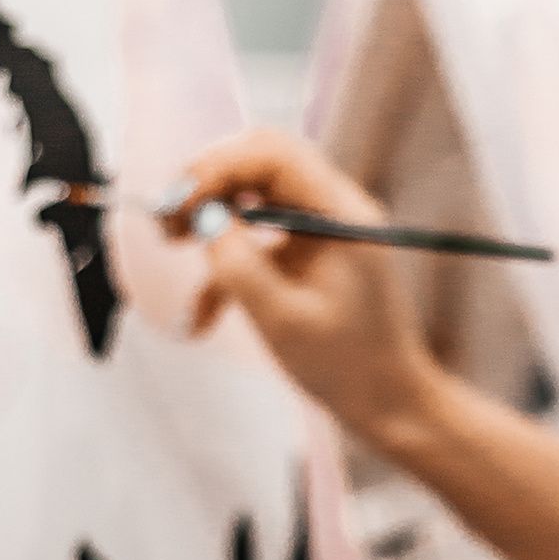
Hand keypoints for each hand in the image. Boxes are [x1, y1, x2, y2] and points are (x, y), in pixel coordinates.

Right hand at [165, 131, 440, 447]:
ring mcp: (323, 230)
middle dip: (209, 186)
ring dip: (211, 224)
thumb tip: (202, 218)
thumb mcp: (282, 319)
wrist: (389, 404)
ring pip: (253, 200)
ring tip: (171, 246)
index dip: (217, 167)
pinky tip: (202, 317)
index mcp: (341, 215)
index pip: (274, 155)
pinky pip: (259, 240)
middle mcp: (335, 210)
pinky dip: (227, 268)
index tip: (177, 204)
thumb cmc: (347, 367)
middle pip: (261, 164)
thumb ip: (238, 265)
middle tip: (169, 222)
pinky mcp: (310, 255)